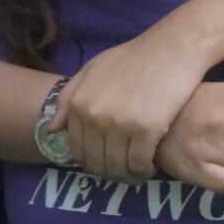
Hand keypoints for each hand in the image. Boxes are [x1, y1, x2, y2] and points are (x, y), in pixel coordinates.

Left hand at [51, 23, 216, 181]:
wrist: (171, 48)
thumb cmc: (132, 58)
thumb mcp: (91, 70)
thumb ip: (68, 98)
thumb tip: (51, 131)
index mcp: (78, 104)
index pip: (77, 150)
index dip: (91, 163)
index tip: (105, 163)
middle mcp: (95, 116)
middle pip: (96, 163)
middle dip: (109, 173)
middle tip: (123, 171)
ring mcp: (120, 123)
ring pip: (118, 168)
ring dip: (127, 176)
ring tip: (137, 171)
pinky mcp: (148, 129)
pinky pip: (140, 164)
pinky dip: (144, 170)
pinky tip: (150, 166)